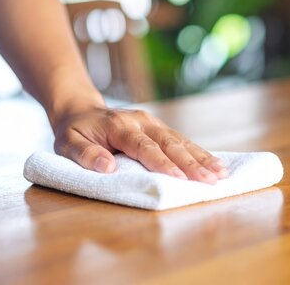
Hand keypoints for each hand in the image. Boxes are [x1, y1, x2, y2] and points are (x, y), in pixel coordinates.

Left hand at [51, 104, 227, 183]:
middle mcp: (141, 122)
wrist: (80, 109)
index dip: (162, 162)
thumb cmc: (74, 131)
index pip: (144, 146)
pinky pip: (181, 140)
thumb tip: (107, 167)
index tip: (179, 178)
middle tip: (210, 180)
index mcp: (119, 126)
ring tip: (221, 173)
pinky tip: (215, 164)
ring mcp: (152, 123)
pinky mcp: (158, 127)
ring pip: (180, 140)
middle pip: (170, 143)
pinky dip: (199, 153)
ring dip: (201, 157)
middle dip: (192, 163)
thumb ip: (85, 155)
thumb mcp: (67, 144)